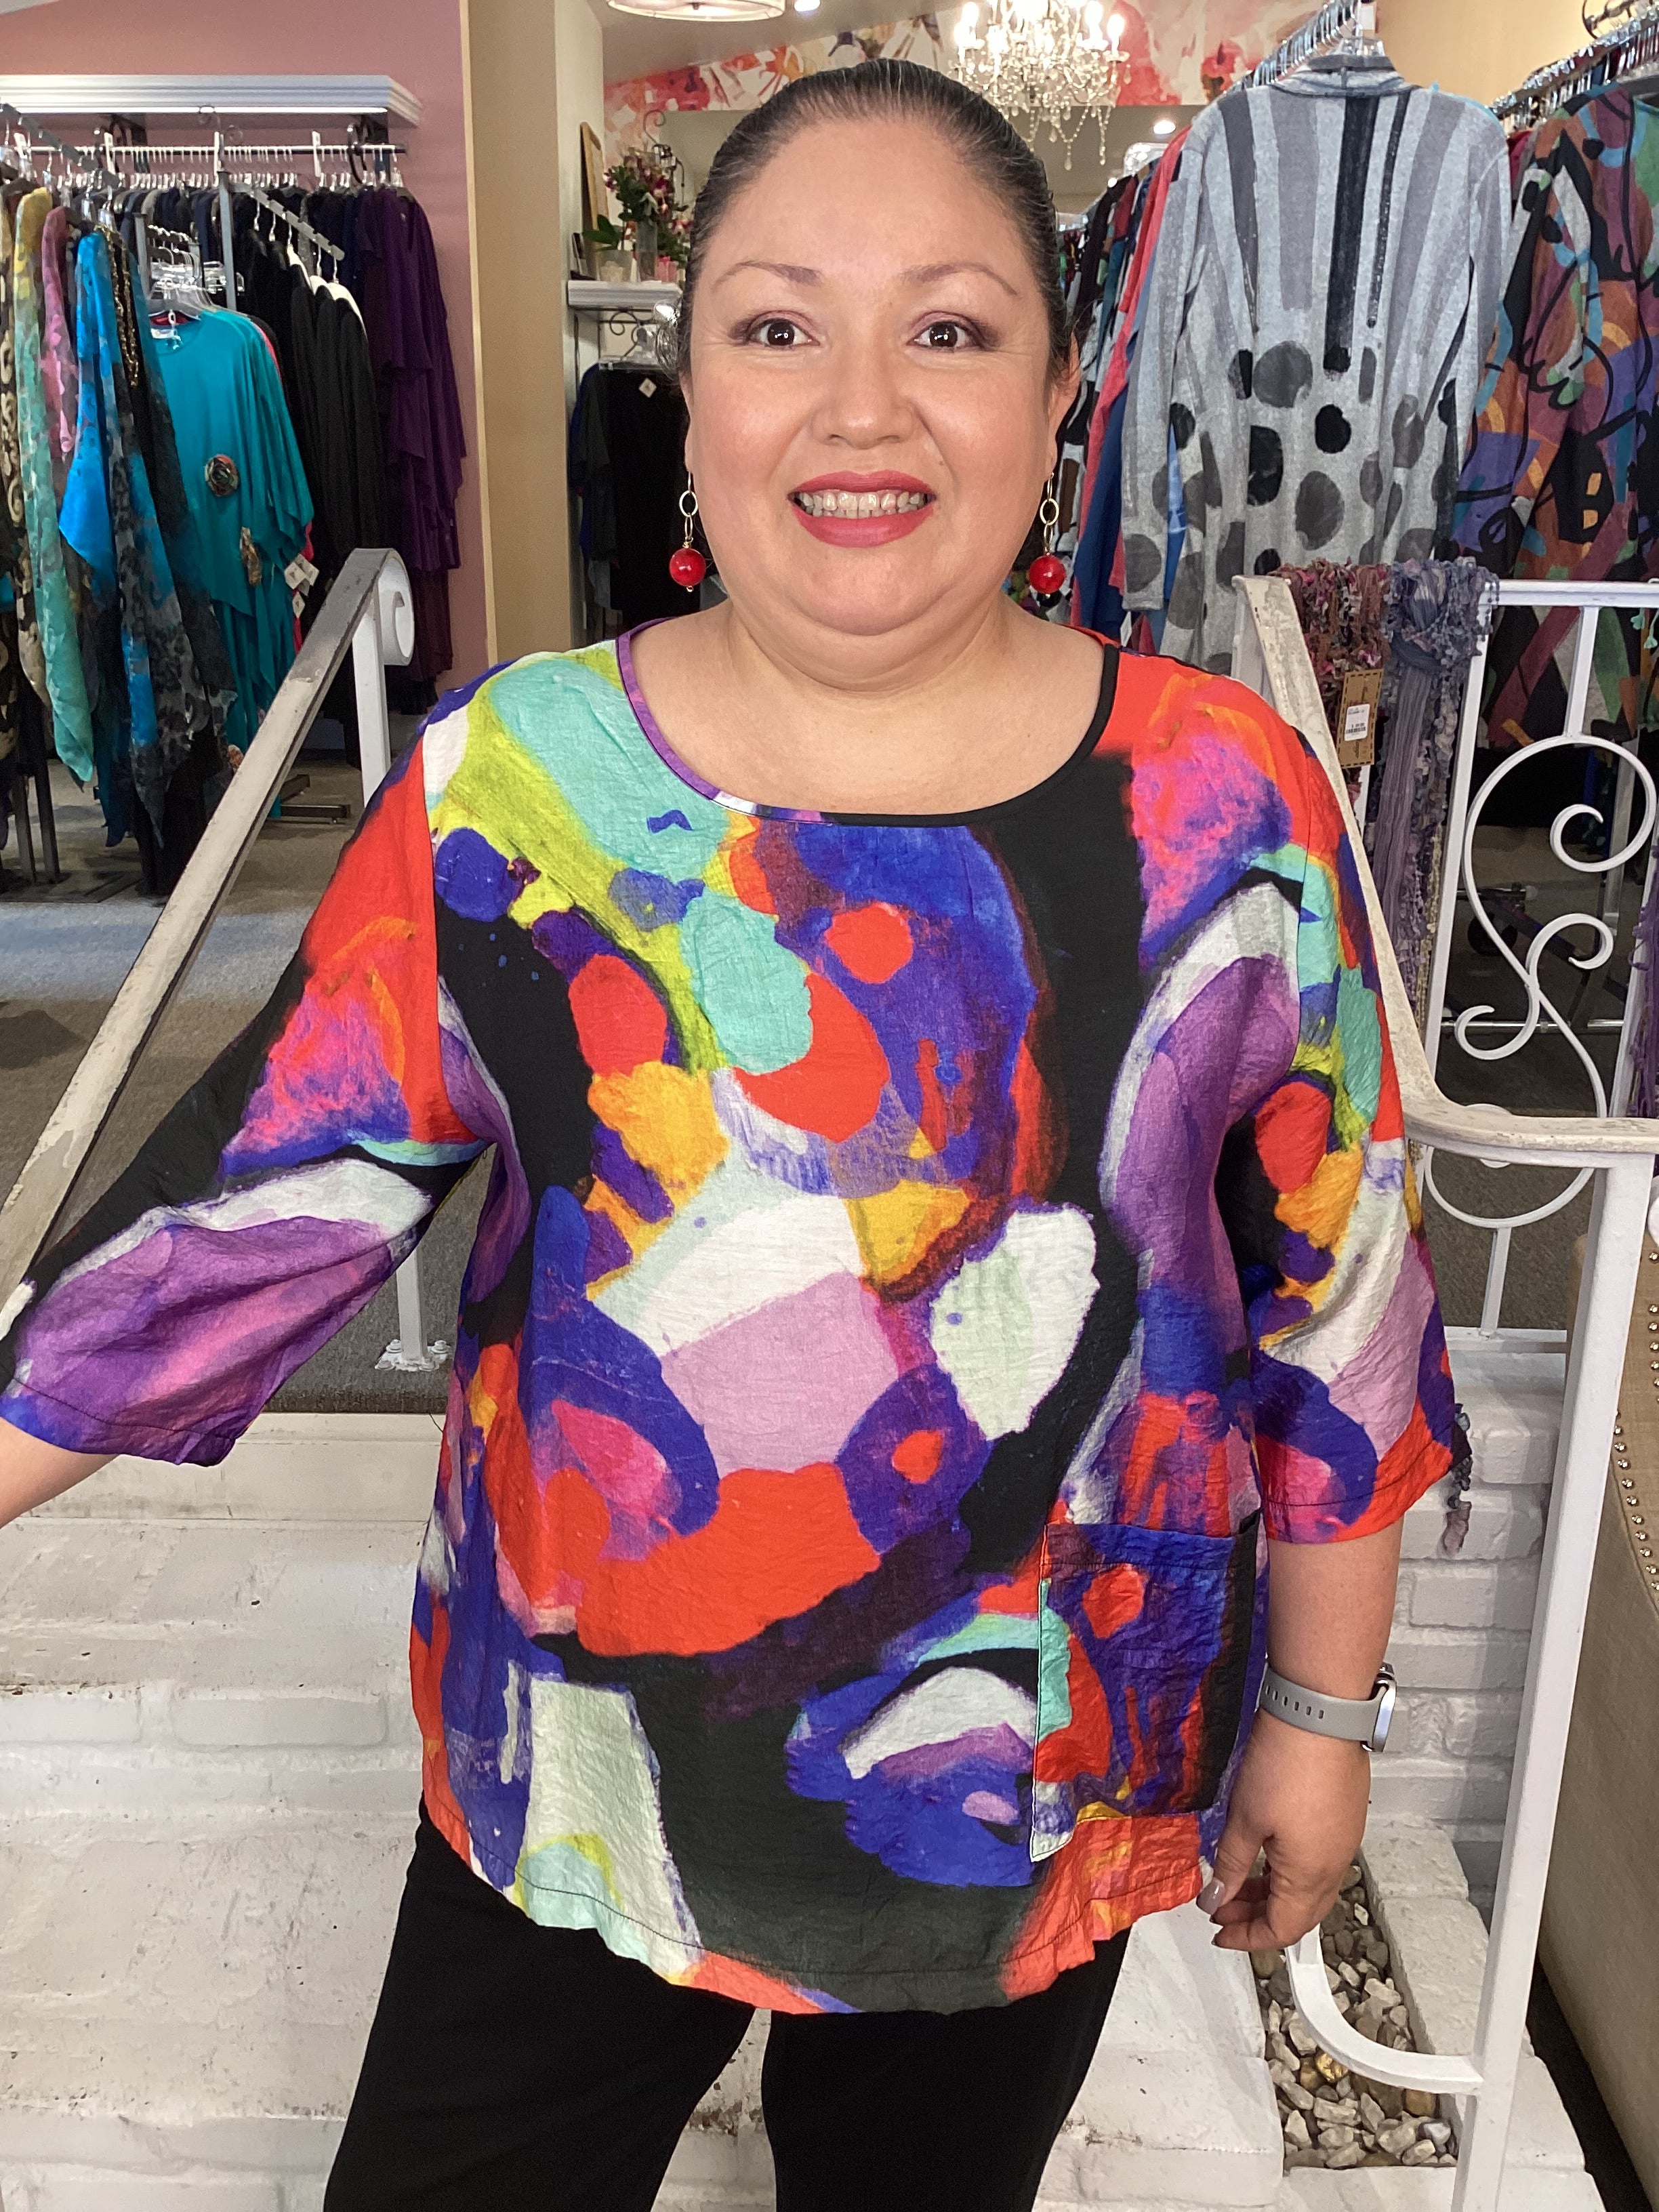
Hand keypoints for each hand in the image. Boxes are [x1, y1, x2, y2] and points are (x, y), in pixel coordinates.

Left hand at [1198, 1710, 1370, 1951]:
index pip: (1281, 1929)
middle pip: (1298, 1915)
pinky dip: (1290, 1872)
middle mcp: (1334, 1866)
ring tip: (1238, 1883)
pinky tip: (1267, 1855)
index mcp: (1310, 1876)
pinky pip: (1318, 1864)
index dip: (1248, 1938)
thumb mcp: (1244, 1820)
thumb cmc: (1283, 1766)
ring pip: (1309, 1890)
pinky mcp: (1344, 1820)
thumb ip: (1229, 1867)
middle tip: (1223, 1909)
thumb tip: (1215, 1900)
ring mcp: (1343, 1843)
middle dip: (1258, 1918)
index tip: (1220, 1934)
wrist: (1318, 1717)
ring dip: (1273, 1894)